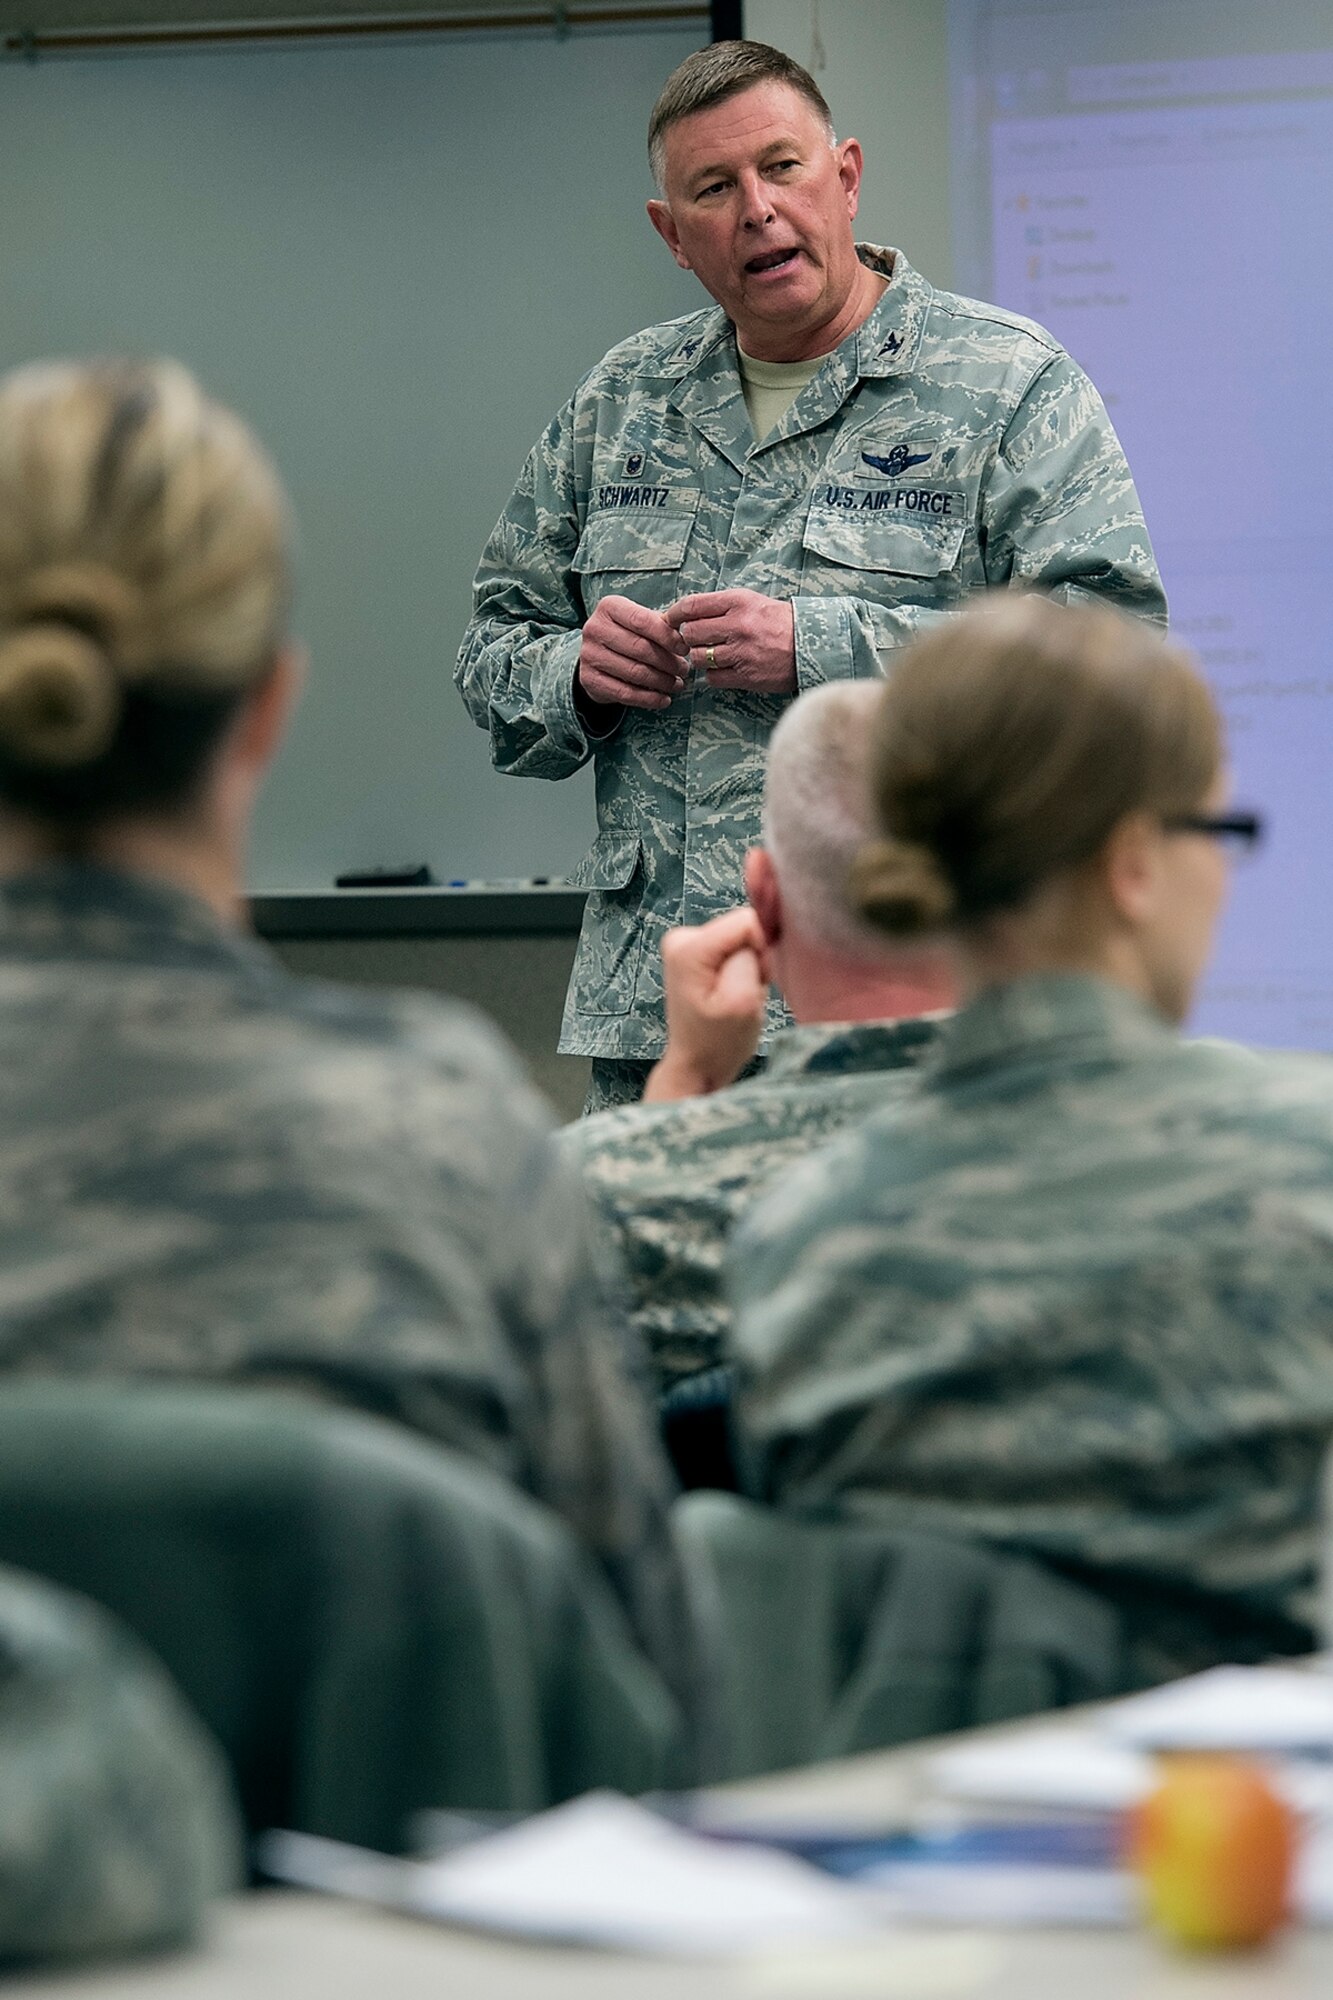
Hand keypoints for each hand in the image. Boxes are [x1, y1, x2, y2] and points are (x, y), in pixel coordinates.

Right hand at [578, 594, 688, 712]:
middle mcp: (595, 629)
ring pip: (635, 672)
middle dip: (668, 662)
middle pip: (640, 649)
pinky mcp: (590, 680)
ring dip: (662, 681)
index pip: (642, 621)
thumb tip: (688, 633)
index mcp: (609, 607)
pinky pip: (625, 693)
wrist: (596, 655)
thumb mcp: (639, 621)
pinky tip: (664, 699)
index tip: (685, 649)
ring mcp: (589, 656)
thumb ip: (661, 624)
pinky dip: (649, 699)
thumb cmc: (625, 634)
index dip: (667, 636)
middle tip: (684, 670)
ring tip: (677, 684)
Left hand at [643, 907, 769, 1102]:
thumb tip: (760, 926)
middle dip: (756, 959)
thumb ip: (751, 956)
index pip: (747, 921)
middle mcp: (682, 937)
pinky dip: (744, 969)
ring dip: (751, 967)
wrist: (699, 1064)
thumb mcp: (743, 1002)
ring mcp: (687, 943)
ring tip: (738, 996)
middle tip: (746, 994)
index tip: (757, 982)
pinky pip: (738, 947)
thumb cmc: (719, 1042)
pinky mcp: (698, 950)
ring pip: (744, 938)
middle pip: (745, 928)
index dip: (763, 950)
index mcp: (687, 948)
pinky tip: (734, 991)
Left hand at [666, 588, 796, 695]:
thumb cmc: (779, 623)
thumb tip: (686, 615)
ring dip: (700, 658)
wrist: (812, 645)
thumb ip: (721, 606)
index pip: (692, 605)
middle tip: (697, 640)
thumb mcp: (752, 602)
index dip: (674, 614)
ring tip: (713, 654)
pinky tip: (725, 668)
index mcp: (738, 602)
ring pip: (698, 658)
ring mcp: (741, 652)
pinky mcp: (745, 676)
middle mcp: (738, 625)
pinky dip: (714, 675)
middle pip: (690, 634)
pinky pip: (712, 678)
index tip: (670, 620)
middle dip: (689, 639)